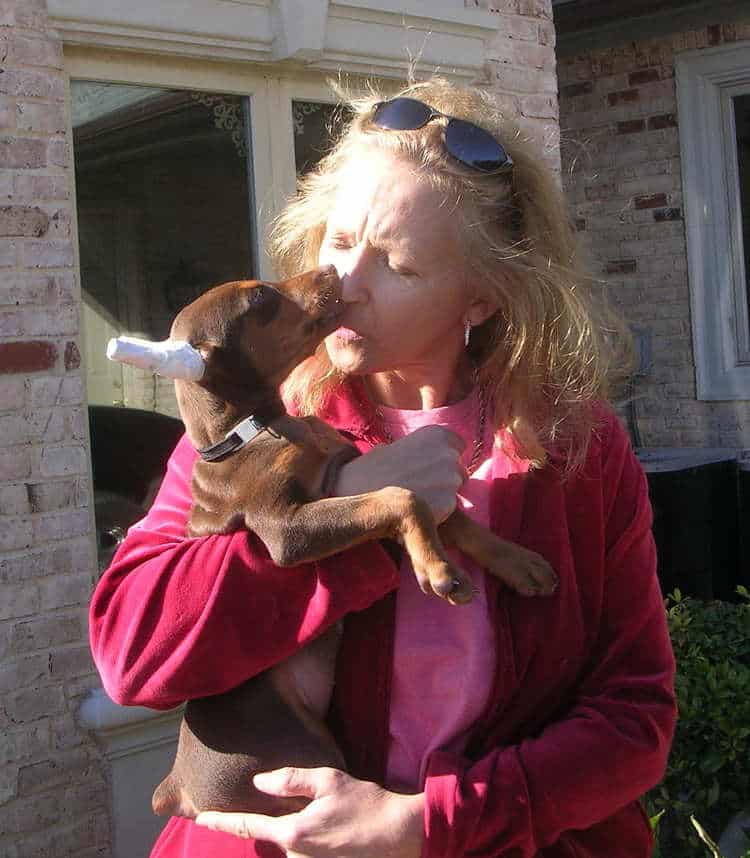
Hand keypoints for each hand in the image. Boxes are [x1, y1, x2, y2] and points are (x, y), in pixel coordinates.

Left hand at [195, 767, 423, 857]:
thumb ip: (291, 779)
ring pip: (291, 841)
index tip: (201, 818)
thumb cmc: (364, 803)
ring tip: (330, 815)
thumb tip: (260, 782)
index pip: (247, 827)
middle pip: (273, 833)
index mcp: (292, 833)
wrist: (396, 834)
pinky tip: (333, 825)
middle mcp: (295, 856)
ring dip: (299, 827)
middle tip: (309, 803)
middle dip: (280, 818)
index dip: (221, 822)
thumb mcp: (329, 780)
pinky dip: (310, 836)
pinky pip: (304, 850)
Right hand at [335, 425, 466, 522]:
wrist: (357, 492)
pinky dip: (436, 513)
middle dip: (444, 480)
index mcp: (437, 434)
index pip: (459, 447)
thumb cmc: (371, 469)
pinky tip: (414, 510)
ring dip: (440, 497)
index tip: (429, 467)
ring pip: (454, 492)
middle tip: (419, 487)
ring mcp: (450, 479)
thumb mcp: (397, 446)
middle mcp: (448, 453)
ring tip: (413, 499)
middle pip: (459, 472)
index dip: (445, 458)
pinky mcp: (448, 503)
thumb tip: (428, 456)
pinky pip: (448, 509)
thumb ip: (420, 449)